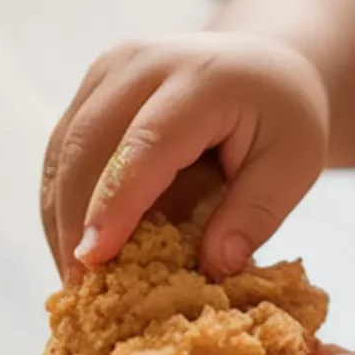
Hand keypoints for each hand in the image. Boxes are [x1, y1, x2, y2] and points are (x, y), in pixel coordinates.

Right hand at [40, 31, 328, 278]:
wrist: (261, 64)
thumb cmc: (281, 117)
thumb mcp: (294, 163)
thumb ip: (256, 213)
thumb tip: (215, 268)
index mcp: (201, 77)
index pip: (147, 144)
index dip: (115, 203)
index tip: (95, 259)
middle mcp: (143, 62)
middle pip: (88, 144)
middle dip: (75, 221)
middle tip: (80, 292)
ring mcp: (108, 71)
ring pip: (64, 150)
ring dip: (61, 219)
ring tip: (75, 282)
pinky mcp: (90, 88)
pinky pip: (62, 152)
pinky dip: (63, 205)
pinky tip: (75, 249)